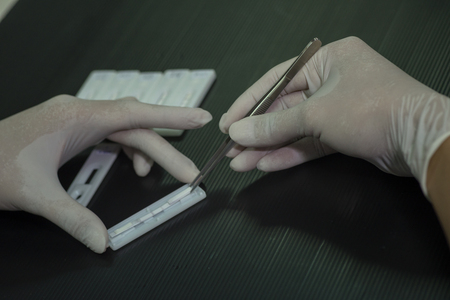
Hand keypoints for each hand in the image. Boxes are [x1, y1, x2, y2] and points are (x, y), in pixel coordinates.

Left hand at [0, 95, 211, 252]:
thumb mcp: (35, 194)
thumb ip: (73, 218)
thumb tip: (101, 238)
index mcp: (75, 118)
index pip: (135, 113)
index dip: (172, 115)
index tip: (200, 118)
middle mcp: (80, 113)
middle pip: (136, 127)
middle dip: (165, 150)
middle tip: (187, 173)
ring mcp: (77, 120)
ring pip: (126, 129)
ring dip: (146, 150)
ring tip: (153, 173)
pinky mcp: (74, 129)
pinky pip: (113, 134)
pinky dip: (128, 149)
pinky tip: (131, 164)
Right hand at [219, 37, 449, 194]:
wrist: (419, 139)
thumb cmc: (376, 109)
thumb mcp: (316, 114)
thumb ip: (274, 125)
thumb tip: (241, 132)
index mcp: (328, 60)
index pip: (277, 80)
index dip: (249, 103)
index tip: (229, 122)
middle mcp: (333, 81)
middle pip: (284, 108)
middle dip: (257, 131)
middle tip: (232, 148)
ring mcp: (339, 109)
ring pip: (295, 130)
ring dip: (269, 147)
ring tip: (242, 162)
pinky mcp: (345, 133)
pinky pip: (309, 143)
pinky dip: (289, 154)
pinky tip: (266, 164)